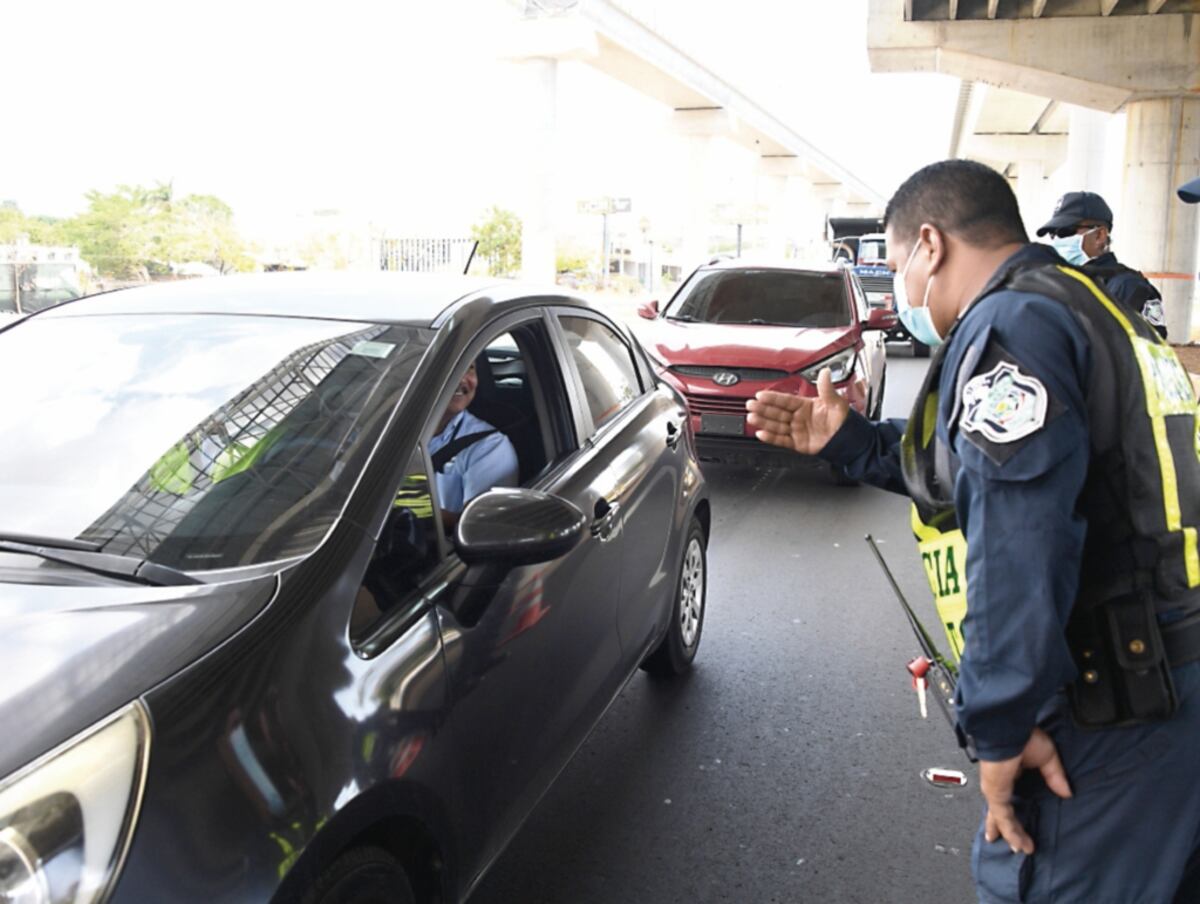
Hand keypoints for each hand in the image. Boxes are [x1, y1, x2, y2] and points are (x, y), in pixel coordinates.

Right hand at [745, 367, 850, 454]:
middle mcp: (798, 417)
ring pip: (776, 425)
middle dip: (763, 408)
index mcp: (805, 405)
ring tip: (752, 418)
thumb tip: (825, 372)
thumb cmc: (843, 420)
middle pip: (777, 412)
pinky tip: (761, 433)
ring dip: (763, 421)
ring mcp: (796, 430)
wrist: (848, 440)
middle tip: (750, 405)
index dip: (773, 397)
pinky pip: (781, 440)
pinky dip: (771, 437)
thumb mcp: (835, 401)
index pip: (785, 400)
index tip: (761, 394)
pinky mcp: (797, 443)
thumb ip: (826, 388)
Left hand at [979, 728, 1071, 854]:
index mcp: (1009, 770)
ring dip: (1011, 834)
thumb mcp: (1046, 757)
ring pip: (1000, 816)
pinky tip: (1019, 844)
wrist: (1008, 727)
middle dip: (1001, 825)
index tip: (1020, 819)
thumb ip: (1054, 776)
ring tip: (1020, 849)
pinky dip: (1011, 832)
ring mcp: (996, 787)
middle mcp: (1000, 780)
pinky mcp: (995, 792)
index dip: (1014, 806)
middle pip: (999, 809)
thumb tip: (1066, 792)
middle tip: (1008, 841)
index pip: (1009, 794)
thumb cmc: (1022, 733)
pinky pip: (1003, 818)